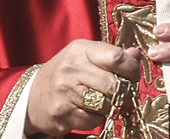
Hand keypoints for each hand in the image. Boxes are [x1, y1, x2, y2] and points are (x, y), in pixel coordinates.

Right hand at [25, 40, 141, 136]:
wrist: (33, 95)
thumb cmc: (66, 73)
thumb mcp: (85, 56)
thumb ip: (111, 56)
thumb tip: (136, 54)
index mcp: (80, 49)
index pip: (117, 57)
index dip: (132, 70)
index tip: (133, 77)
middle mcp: (71, 68)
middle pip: (113, 85)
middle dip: (125, 94)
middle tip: (125, 96)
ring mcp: (65, 92)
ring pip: (106, 105)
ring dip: (110, 107)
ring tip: (103, 102)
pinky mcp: (62, 114)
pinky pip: (94, 120)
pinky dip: (96, 118)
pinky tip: (88, 111)